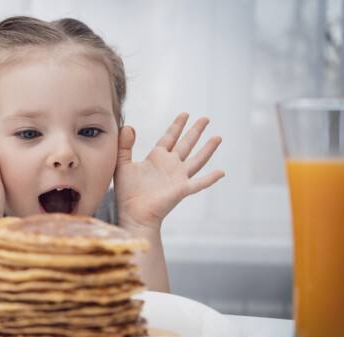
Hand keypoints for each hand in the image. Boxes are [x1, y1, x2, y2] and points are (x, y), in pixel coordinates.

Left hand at [114, 113, 223, 231]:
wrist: (132, 214)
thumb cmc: (126, 194)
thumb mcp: (122, 165)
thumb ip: (124, 146)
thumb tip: (128, 127)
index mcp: (156, 159)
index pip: (169, 138)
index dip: (177, 126)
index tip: (185, 114)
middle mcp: (170, 165)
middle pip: (186, 144)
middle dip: (195, 131)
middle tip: (205, 118)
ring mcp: (178, 177)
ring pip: (197, 160)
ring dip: (208, 149)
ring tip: (218, 137)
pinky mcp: (181, 190)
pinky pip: (199, 183)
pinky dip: (210, 178)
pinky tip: (221, 172)